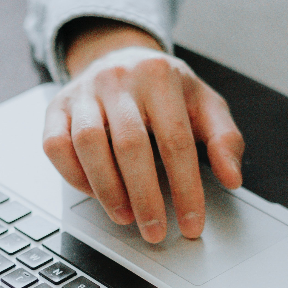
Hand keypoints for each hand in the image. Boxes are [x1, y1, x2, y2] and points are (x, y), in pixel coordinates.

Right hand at [43, 19, 244, 243]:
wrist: (120, 55)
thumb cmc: (165, 89)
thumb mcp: (204, 104)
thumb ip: (225, 139)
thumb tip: (232, 178)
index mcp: (160, 77)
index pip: (176, 141)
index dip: (185, 188)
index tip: (191, 224)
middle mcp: (118, 79)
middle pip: (130, 145)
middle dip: (145, 197)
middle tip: (155, 231)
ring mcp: (83, 92)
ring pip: (87, 144)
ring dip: (107, 190)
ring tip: (125, 217)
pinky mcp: (56, 107)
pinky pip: (55, 145)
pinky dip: (73, 175)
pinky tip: (95, 193)